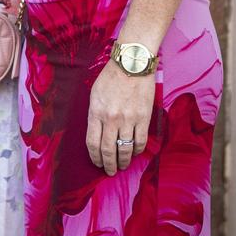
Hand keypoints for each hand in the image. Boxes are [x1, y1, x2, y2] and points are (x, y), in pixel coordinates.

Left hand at [86, 60, 154, 174]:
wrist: (132, 64)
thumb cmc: (111, 77)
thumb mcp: (95, 94)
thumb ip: (95, 114)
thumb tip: (97, 133)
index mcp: (96, 112)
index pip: (92, 143)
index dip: (95, 157)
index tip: (97, 163)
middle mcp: (111, 118)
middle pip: (108, 150)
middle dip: (108, 165)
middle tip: (110, 171)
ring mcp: (128, 119)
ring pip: (125, 150)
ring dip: (123, 161)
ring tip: (122, 166)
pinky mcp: (143, 118)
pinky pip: (140, 142)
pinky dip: (136, 151)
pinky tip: (134, 153)